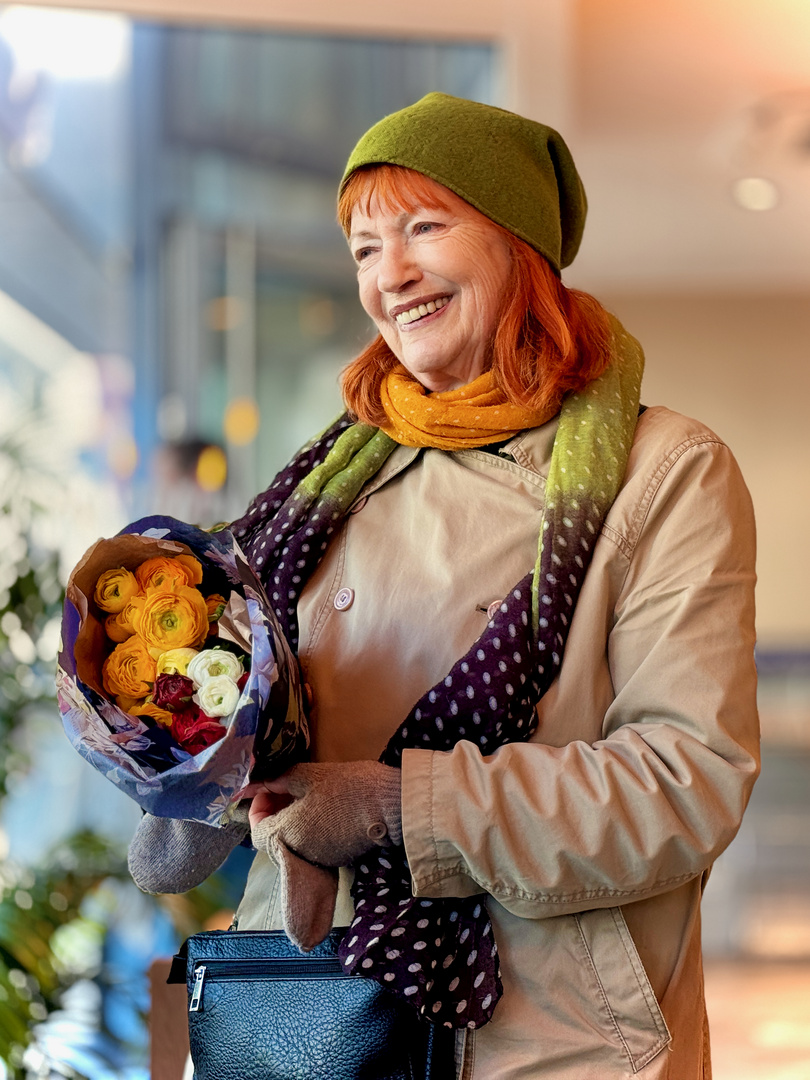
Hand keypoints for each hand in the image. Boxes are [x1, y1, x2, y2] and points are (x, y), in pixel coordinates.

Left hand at [250, 761, 401, 868]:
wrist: (392, 807)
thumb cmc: (349, 788)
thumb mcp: (312, 775)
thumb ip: (282, 779)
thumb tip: (262, 782)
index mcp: (287, 833)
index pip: (256, 832)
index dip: (258, 809)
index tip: (269, 788)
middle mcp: (299, 853)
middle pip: (275, 839)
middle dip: (276, 813)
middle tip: (286, 789)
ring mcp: (320, 858)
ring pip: (296, 843)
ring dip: (294, 821)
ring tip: (306, 796)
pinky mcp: (339, 858)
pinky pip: (314, 846)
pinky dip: (312, 830)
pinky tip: (325, 809)